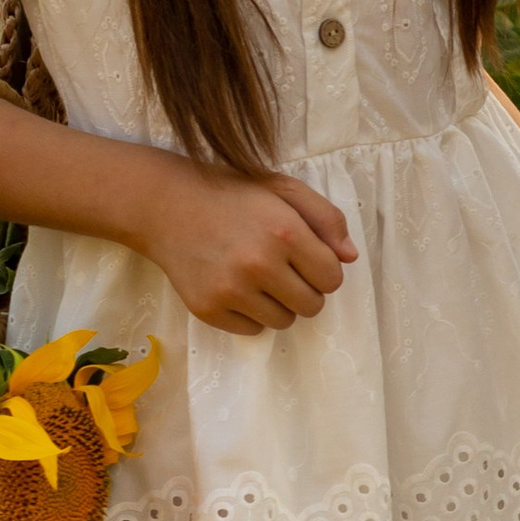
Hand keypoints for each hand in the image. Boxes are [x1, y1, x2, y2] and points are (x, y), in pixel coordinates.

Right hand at [138, 161, 357, 335]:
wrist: (169, 206)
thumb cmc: (234, 194)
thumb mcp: (284, 190)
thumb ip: (325, 218)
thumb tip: (351, 258)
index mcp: (285, 231)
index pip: (332, 278)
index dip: (325, 270)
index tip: (308, 259)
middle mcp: (259, 264)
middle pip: (312, 306)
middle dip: (306, 290)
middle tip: (285, 270)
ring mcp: (231, 291)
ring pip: (283, 321)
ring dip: (280, 304)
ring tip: (261, 278)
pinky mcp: (208, 310)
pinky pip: (252, 330)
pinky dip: (252, 314)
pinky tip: (238, 287)